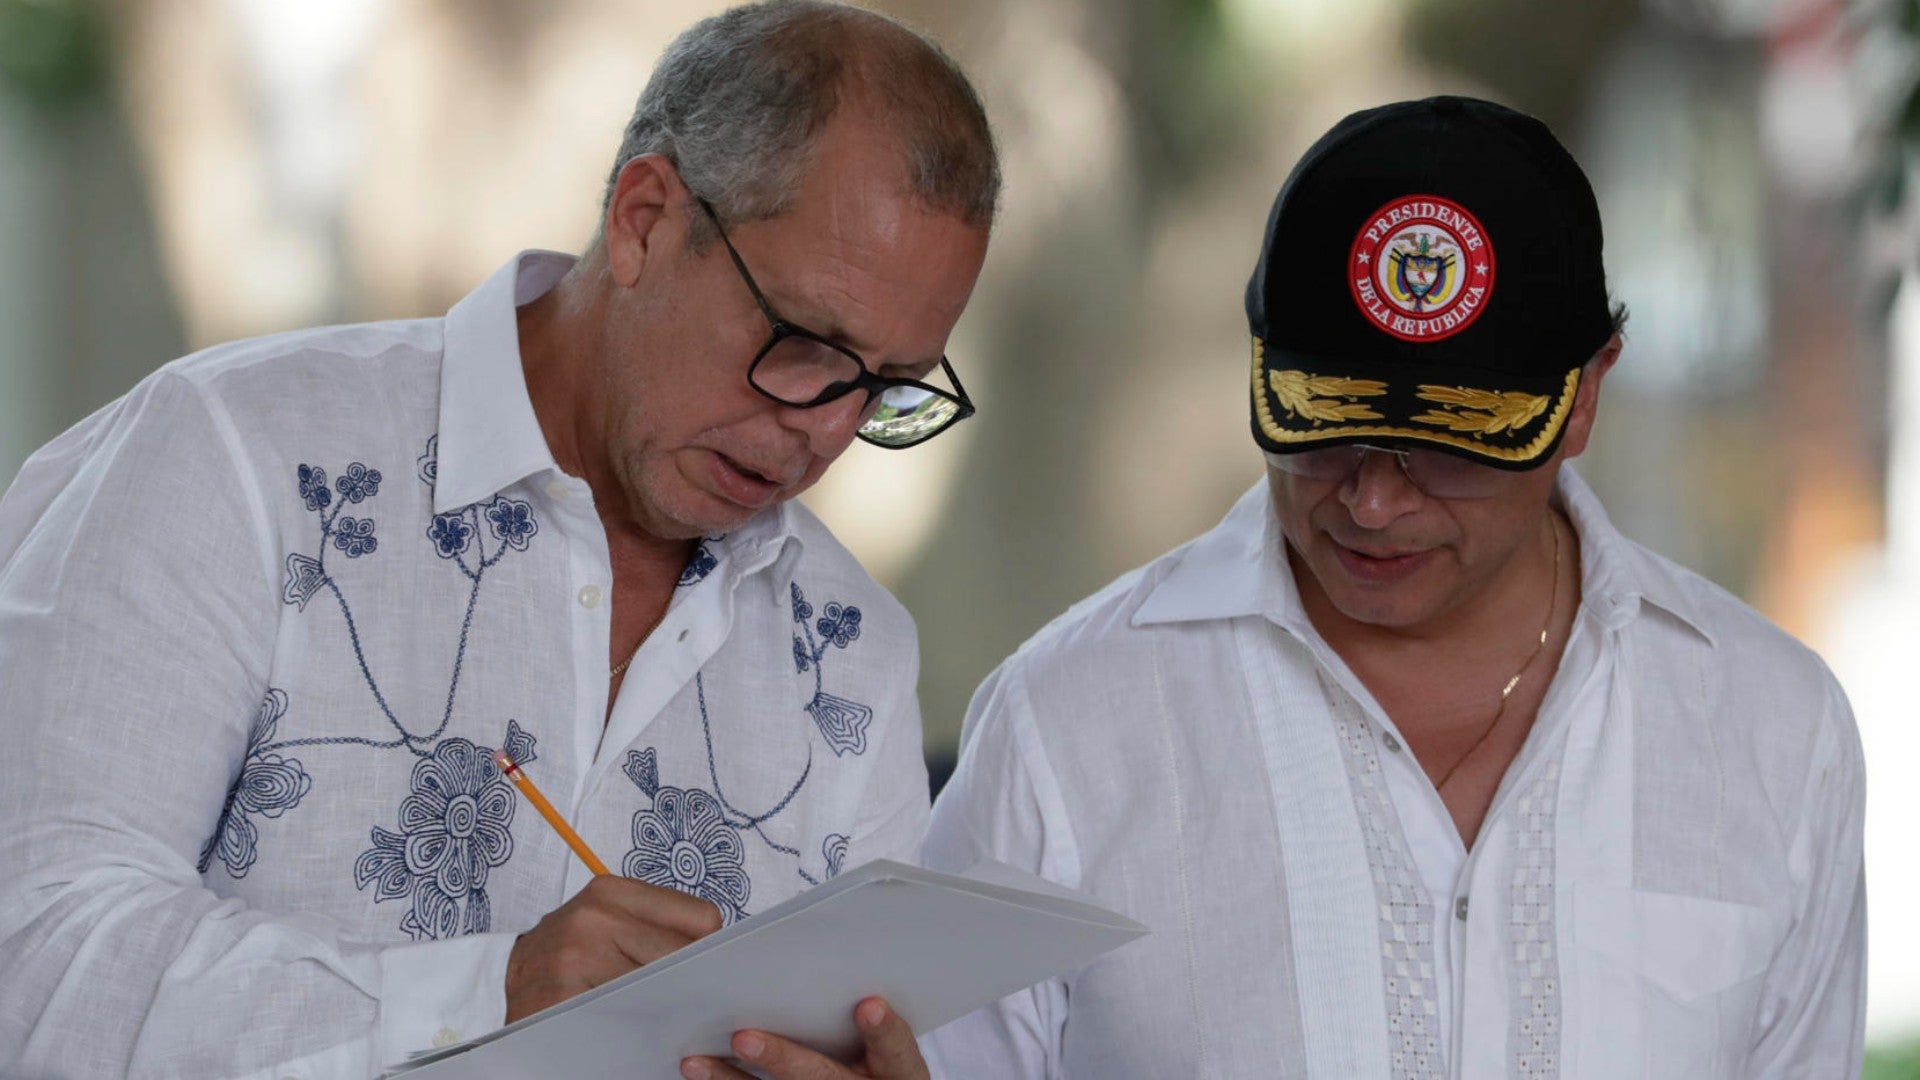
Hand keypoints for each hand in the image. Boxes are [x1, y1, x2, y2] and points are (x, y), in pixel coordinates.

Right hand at [505, 874, 722, 1022]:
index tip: (706, 970)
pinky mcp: (560, 998)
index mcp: (611, 892)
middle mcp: (593, 918)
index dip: (709, 950)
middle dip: (693, 983)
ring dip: (667, 1008)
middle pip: (684, 957)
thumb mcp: (607, 922)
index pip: (701, 920)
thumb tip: (722, 955)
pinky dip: (636, 1028)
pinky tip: (631, 1028)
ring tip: (660, 1014)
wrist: (502, 980)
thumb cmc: (567, 953)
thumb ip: (656, 928)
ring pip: (659, 991)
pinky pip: (624, 1018)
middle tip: (693, 1003)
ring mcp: (574, 958)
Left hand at [679, 997, 926, 1079]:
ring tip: (697, 1060)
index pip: (898, 1051)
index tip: (868, 1004)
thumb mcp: (893, 1043)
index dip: (884, 1030)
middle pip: (824, 1079)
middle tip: (745, 1037)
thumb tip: (840, 955)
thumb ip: (873, 1007)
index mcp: (900, 1071)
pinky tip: (699, 1069)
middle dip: (783, 1059)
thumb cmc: (882, 1061)